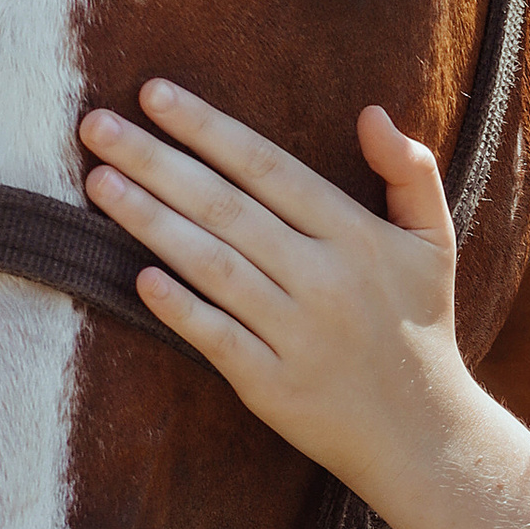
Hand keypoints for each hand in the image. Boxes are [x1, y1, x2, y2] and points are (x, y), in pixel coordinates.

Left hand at [79, 83, 473, 497]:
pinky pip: (217, 338)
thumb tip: (370, 112)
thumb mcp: (434, 242)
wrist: (423, 435)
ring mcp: (297, 334)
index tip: (153, 94)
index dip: (207, 128)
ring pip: (212, 266)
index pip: (268, 167)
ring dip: (149, 222)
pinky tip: (136, 276)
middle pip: (226, 208)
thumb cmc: (418, 326)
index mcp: (358, 237)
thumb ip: (410, 171)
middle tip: (95, 126)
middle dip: (155, 161)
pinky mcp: (273, 386)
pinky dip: (178, 307)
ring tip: (98, 183)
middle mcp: (326, 279)